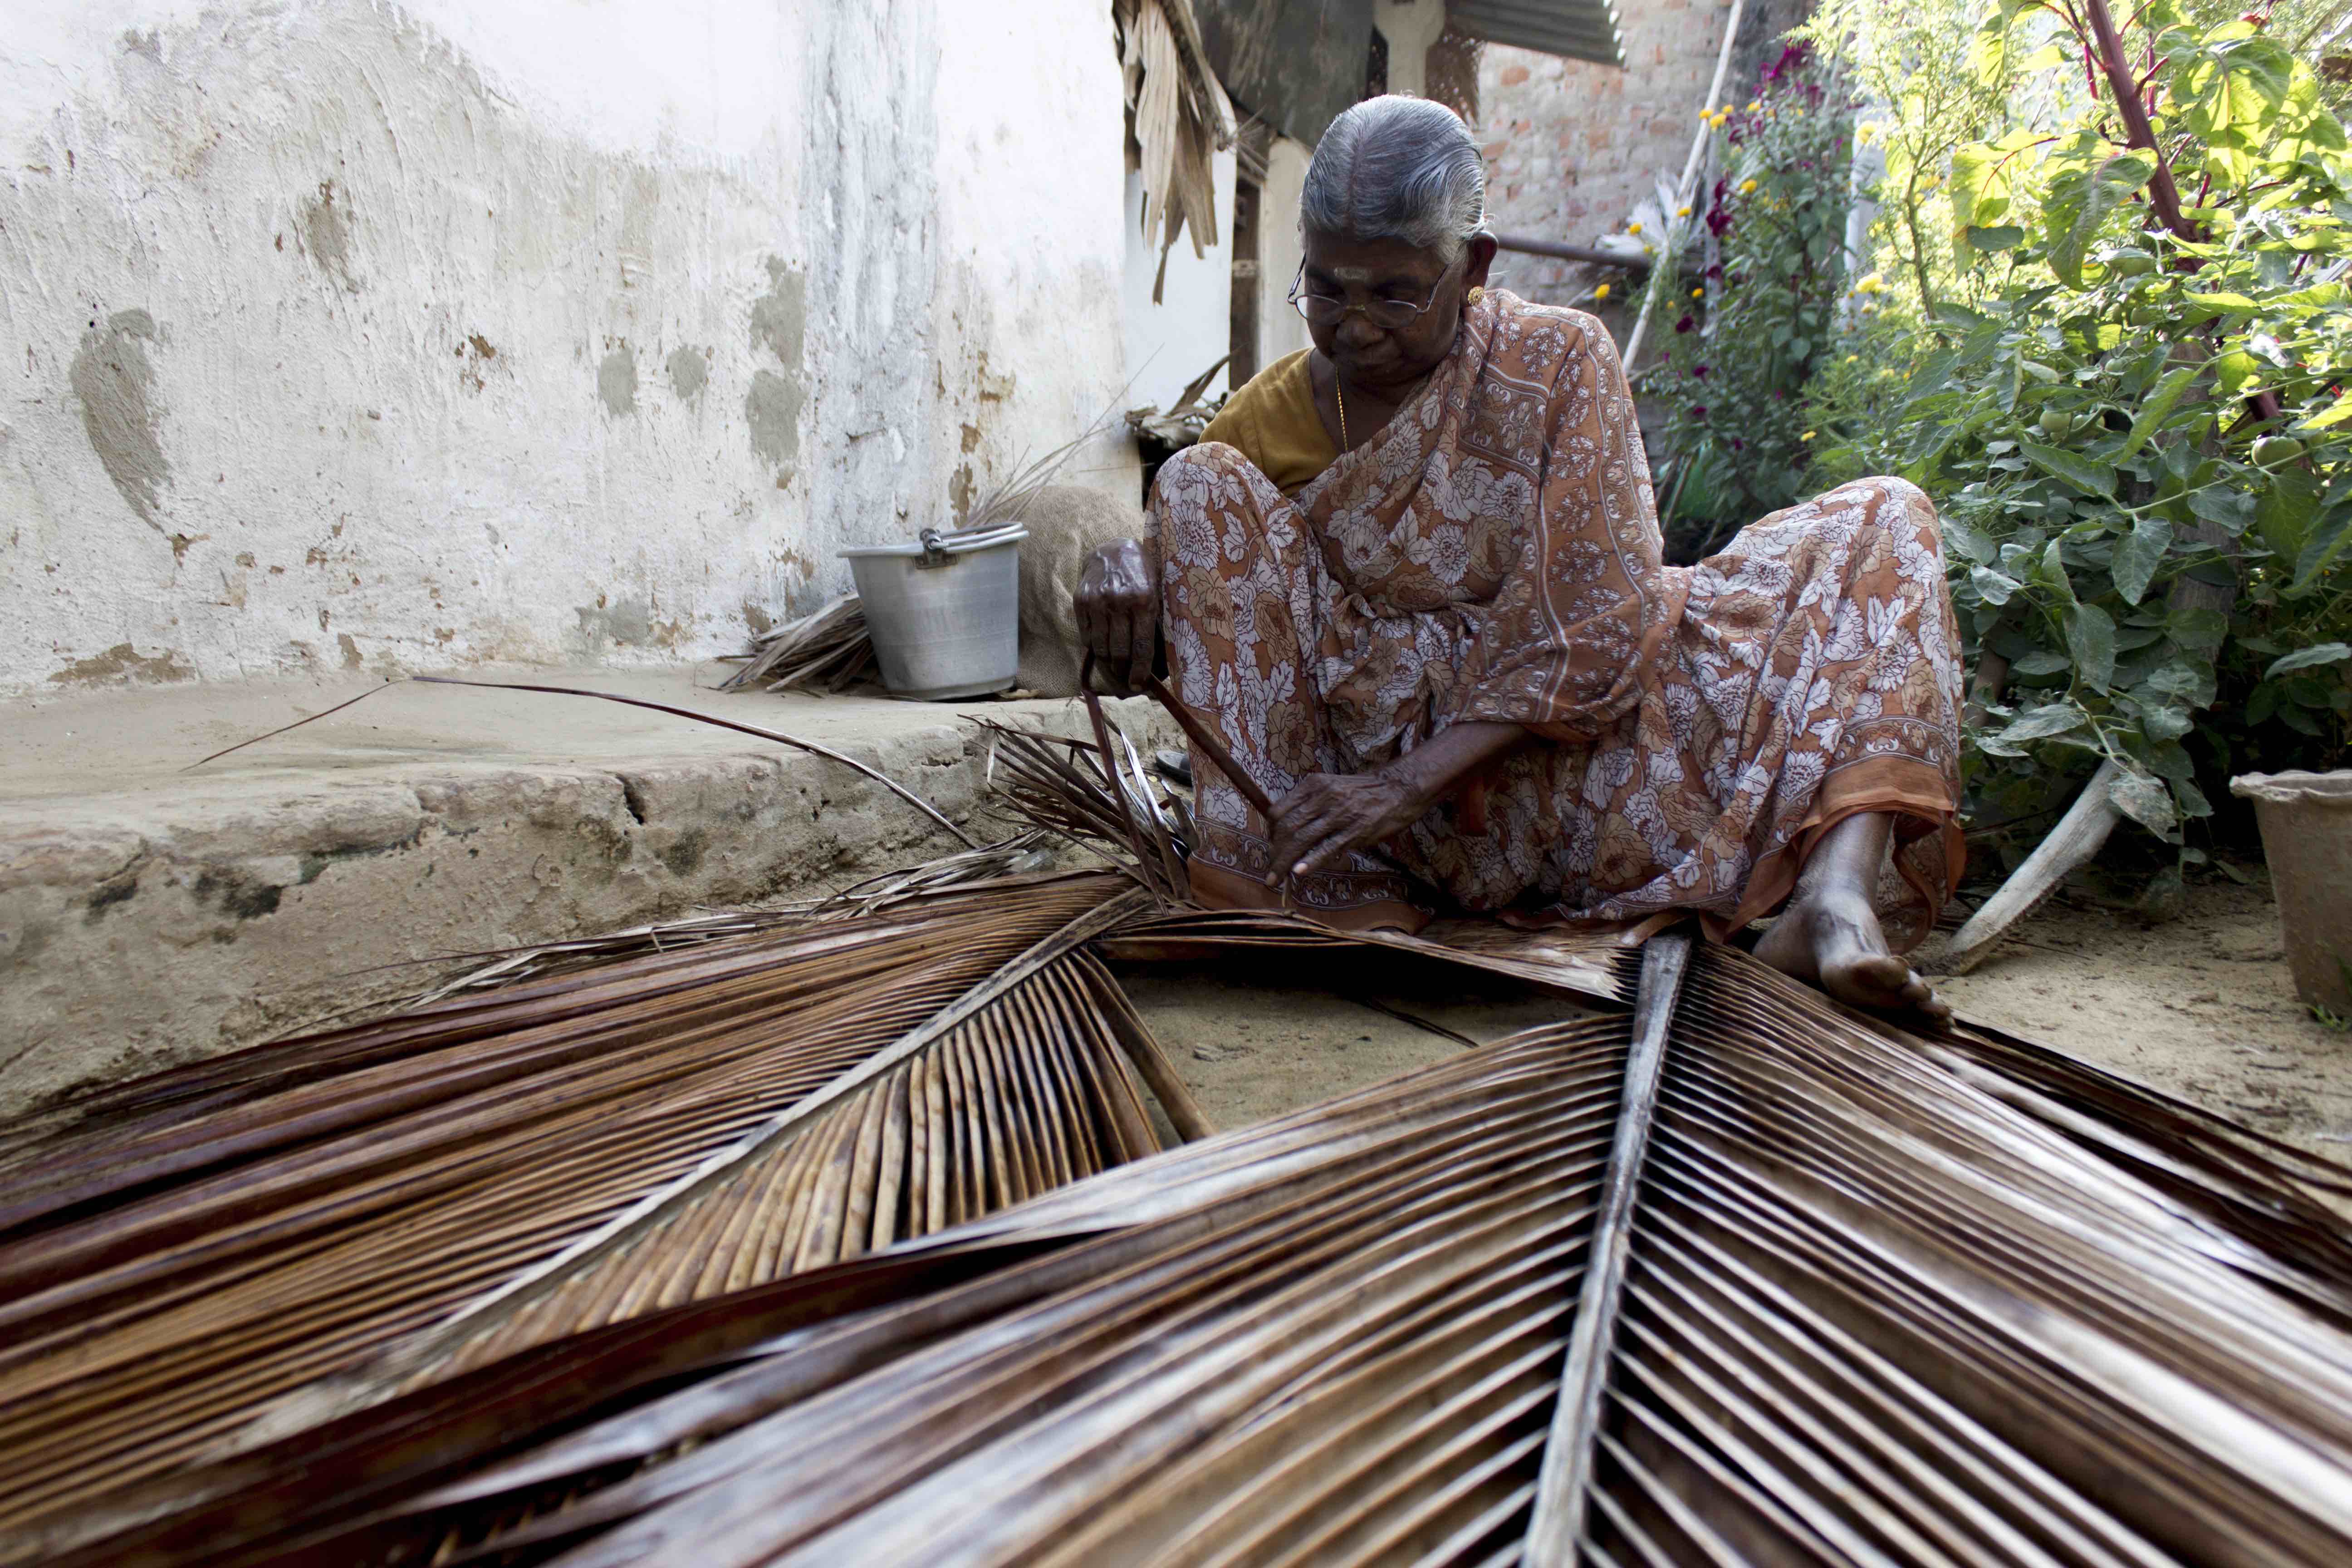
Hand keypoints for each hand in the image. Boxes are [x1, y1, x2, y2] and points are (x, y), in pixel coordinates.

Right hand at [1074, 538, 1157, 693]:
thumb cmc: (1142, 574)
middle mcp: (1118, 601)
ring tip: (1116, 668)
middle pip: (1119, 652)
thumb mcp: (1156, 593)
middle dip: (1124, 671)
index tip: (1139, 686)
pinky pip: (1087, 637)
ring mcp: (1097, 602)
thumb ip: (1155, 624)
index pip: (1141, 646)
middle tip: (1127, 680)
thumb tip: (1157, 665)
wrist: (1113, 549)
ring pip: (1101, 648)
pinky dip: (1095, 648)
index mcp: (1144, 600)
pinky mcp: (1081, 602)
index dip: (1140, 671)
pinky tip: (1104, 649)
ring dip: (1109, 663)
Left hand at [1266, 769, 1430, 881]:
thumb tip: (1287, 830)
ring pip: (1302, 839)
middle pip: (1287, 828)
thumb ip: (1309, 804)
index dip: (1270, 833)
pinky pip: (1327, 848)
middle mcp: (1324, 797)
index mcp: (1313, 785)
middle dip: (1274, 853)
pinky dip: (1310, 861)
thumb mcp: (1330, 787)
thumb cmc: (1361, 791)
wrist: (1397, 788)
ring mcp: (1340, 814)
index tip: (1271, 847)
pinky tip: (1299, 872)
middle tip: (1270, 870)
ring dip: (1285, 862)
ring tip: (1276, 878)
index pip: (1279, 811)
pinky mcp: (1356, 831)